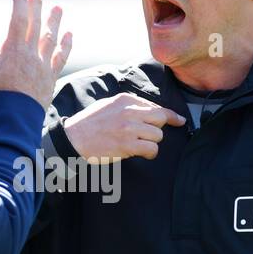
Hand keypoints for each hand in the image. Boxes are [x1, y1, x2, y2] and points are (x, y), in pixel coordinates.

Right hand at [0, 0, 71, 108]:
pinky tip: (69, 35)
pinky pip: (60, 58)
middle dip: (36, 4)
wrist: (12, 121)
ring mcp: (43, 66)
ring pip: (50, 38)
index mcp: (12, 50)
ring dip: (53, 21)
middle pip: (35, 24)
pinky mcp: (50, 78)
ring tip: (57, 8)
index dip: (20, 2)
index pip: (18, 19)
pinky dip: (65, 46)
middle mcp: (31, 54)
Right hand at [62, 92, 185, 162]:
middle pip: (160, 119)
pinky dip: (150, 153)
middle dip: (159, 128)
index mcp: (125, 100)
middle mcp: (129, 112)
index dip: (170, 115)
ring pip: (158, 135)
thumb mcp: (109, 104)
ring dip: (152, 142)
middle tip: (151, 135)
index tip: (179, 120)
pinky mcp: (127, 145)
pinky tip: (142, 153)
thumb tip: (150, 110)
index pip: (156, 106)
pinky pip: (152, 149)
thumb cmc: (91, 122)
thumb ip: (129, 105)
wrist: (74, 138)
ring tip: (141, 145)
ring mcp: (129, 129)